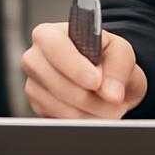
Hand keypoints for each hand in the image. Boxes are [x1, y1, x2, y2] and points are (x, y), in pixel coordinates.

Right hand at [21, 22, 147, 118]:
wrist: (105, 80)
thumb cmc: (108, 59)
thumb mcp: (120, 52)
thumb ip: (119, 67)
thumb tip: (111, 93)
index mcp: (50, 34)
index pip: (54, 46)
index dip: (75, 67)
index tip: (96, 81)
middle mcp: (35, 58)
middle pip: (55, 81)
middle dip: (88, 96)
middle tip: (112, 99)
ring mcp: (33, 84)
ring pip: (59, 105)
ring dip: (90, 111)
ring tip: (109, 106)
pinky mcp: (38, 107)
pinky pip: (59, 120)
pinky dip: (82, 121)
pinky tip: (94, 112)